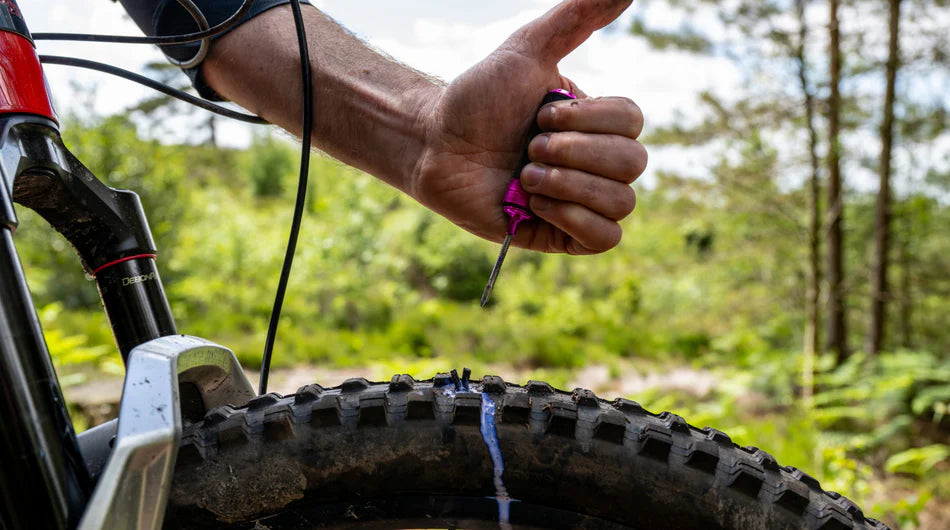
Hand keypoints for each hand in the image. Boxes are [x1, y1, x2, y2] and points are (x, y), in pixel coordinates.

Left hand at [412, 0, 645, 254]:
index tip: (540, 114)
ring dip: (569, 184)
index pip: (633, 123)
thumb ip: (575, 19)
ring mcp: (580, 202)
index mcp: (595, 124)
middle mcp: (595, 163)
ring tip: (524, 177)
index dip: (589, 120)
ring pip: (621, 203)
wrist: (435, 145)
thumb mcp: (526, 52)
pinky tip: (536, 203)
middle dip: (573, 152)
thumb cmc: (476, 99)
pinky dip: (574, 218)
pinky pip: (605, 239)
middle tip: (528, 146)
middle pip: (633, 164)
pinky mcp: (561, 236)